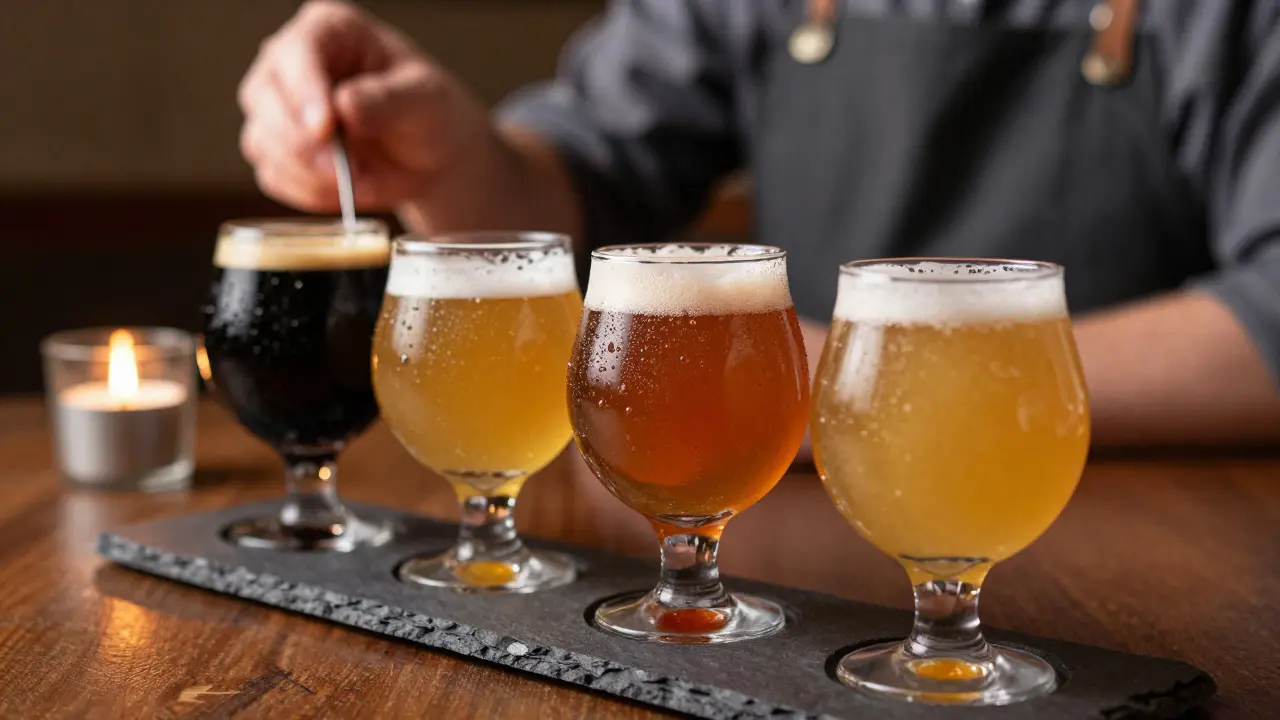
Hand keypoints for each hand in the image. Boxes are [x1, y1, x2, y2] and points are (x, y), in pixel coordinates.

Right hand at [237, 0, 489, 211]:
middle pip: (265, 99)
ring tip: (361, 179)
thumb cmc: (427, 111)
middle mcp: (289, 62)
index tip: (326, 129)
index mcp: (329, 29)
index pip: (298, 52)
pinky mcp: (274, 148)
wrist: (427, 154)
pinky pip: (274, 177)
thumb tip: (345, 106)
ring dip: (310, 174)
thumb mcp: (425, 100)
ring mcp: (275, 105)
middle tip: (349, 172)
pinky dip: (309, 192)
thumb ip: (388, 100)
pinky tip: (345, 189)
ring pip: (263, 142)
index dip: (305, 90)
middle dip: (306, 145)